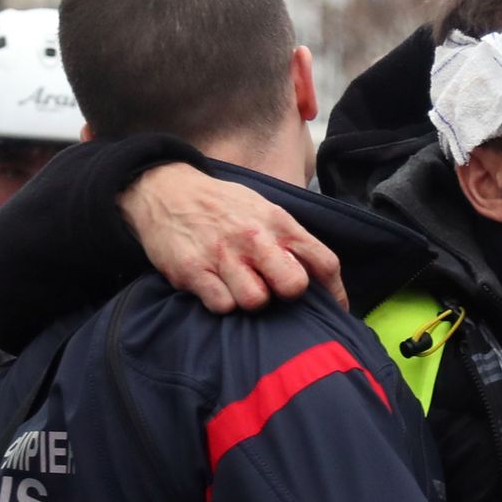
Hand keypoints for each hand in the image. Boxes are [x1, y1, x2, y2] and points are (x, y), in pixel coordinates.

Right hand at [119, 163, 347, 312]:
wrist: (167, 192)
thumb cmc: (223, 207)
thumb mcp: (263, 210)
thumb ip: (290, 239)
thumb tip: (320, 276)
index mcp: (278, 222)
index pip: (323, 261)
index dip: (335, 292)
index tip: (334, 310)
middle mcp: (254, 238)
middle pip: (293, 286)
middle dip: (288, 294)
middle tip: (273, 288)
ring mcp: (222, 255)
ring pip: (255, 301)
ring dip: (251, 300)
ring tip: (240, 285)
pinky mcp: (193, 271)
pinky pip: (222, 306)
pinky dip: (222, 303)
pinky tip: (217, 287)